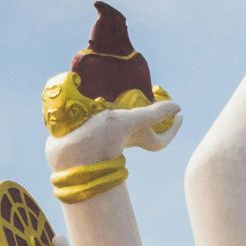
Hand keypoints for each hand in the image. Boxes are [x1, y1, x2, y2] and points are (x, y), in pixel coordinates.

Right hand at [45, 99, 181, 172]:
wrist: (67, 151)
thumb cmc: (101, 138)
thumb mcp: (130, 120)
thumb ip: (154, 113)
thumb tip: (178, 106)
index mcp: (138, 139)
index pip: (163, 139)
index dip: (173, 127)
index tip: (179, 111)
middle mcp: (126, 139)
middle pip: (147, 130)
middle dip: (154, 115)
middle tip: (156, 97)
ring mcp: (110, 136)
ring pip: (130, 124)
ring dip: (134, 110)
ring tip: (134, 93)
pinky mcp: (95, 131)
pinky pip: (112, 119)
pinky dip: (115, 108)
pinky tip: (107, 95)